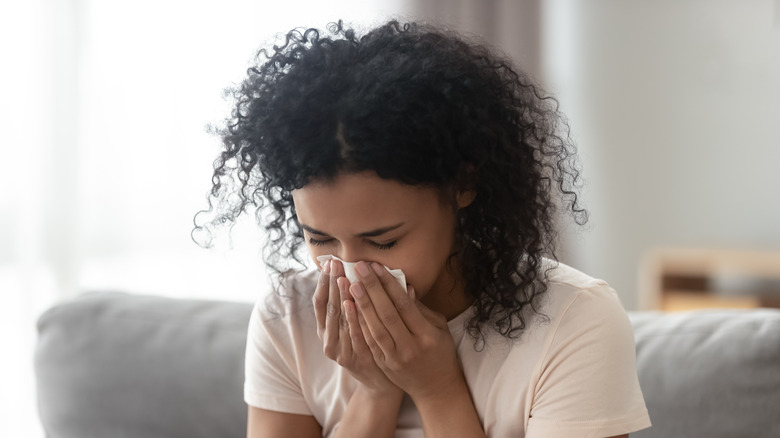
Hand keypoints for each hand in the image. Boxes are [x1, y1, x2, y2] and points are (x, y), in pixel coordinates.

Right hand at [312, 259, 400, 396]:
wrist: (381, 382)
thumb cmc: (371, 346)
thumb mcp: (359, 324)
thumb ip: (358, 302)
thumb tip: (365, 270)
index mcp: (326, 330)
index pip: (320, 301)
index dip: (323, 282)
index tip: (329, 263)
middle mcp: (328, 340)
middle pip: (328, 307)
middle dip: (331, 284)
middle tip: (335, 264)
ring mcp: (339, 351)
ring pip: (338, 320)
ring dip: (340, 298)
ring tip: (343, 278)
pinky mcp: (352, 360)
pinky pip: (352, 335)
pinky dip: (352, 319)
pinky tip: (352, 304)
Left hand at [348, 261, 467, 402]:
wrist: (436, 388)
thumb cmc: (440, 352)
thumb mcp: (439, 328)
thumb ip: (420, 309)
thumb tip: (404, 286)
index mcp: (427, 335)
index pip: (404, 305)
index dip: (389, 285)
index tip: (377, 267)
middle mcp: (410, 347)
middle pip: (387, 314)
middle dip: (371, 289)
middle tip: (359, 268)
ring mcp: (395, 358)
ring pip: (375, 328)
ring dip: (361, 305)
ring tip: (350, 284)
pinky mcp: (384, 364)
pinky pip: (369, 342)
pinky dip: (359, 324)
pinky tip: (350, 309)